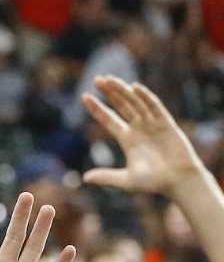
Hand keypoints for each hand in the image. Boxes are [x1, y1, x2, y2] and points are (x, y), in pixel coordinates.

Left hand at [82, 76, 210, 198]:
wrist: (178, 181)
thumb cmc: (153, 182)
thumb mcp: (126, 180)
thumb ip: (106, 177)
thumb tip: (84, 178)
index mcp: (127, 139)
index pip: (109, 119)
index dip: (97, 108)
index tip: (84, 96)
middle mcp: (139, 128)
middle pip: (121, 106)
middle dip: (110, 92)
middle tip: (97, 78)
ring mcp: (152, 124)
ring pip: (135, 102)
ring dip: (123, 90)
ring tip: (110, 79)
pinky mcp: (166, 123)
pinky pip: (154, 107)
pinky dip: (145, 97)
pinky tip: (134, 88)